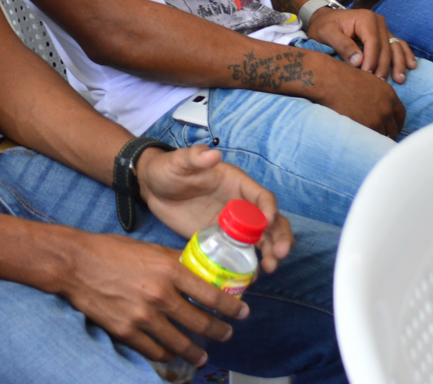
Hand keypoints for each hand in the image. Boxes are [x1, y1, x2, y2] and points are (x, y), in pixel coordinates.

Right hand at [59, 229, 246, 368]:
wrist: (75, 264)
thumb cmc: (110, 251)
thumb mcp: (149, 249)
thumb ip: (174, 260)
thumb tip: (198, 266)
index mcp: (169, 269)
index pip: (212, 294)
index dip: (232, 307)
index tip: (242, 312)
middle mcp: (160, 295)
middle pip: (201, 323)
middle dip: (219, 331)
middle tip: (226, 334)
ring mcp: (143, 316)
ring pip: (180, 342)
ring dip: (196, 351)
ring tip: (203, 356)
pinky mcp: (126, 331)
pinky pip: (155, 350)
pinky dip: (167, 354)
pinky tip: (172, 354)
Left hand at [137, 144, 292, 272]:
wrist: (152, 188)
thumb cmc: (168, 169)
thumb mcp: (178, 161)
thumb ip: (194, 157)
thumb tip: (213, 154)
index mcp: (237, 183)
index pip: (262, 197)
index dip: (269, 209)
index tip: (268, 222)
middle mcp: (241, 205)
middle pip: (271, 221)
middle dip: (280, 236)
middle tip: (279, 253)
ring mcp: (232, 225)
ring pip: (262, 239)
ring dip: (270, 253)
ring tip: (269, 268)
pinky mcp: (220, 240)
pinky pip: (240, 253)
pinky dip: (249, 265)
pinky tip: (250, 277)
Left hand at [306, 5, 414, 83]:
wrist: (323, 18)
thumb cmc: (323, 26)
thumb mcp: (326, 34)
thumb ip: (342, 45)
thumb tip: (359, 62)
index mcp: (365, 19)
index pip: (373, 43)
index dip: (372, 60)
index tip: (367, 75)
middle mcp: (378, 21)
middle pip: (386, 47)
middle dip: (384, 66)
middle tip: (379, 83)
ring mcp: (383, 27)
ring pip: (396, 46)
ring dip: (399, 63)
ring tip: (400, 79)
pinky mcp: (384, 34)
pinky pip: (398, 44)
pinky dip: (405, 55)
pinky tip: (411, 66)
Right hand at [310, 57, 405, 137]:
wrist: (329, 81)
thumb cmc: (343, 78)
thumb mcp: (369, 82)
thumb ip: (379, 96)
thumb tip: (381, 108)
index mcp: (389, 95)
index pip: (400, 115)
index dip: (397, 123)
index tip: (392, 128)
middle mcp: (386, 108)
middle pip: (393, 128)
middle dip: (388, 133)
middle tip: (380, 137)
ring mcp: (377, 119)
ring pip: (382, 135)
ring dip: (376, 137)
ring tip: (369, 139)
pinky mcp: (365, 127)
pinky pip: (371, 139)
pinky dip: (367, 140)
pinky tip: (361, 139)